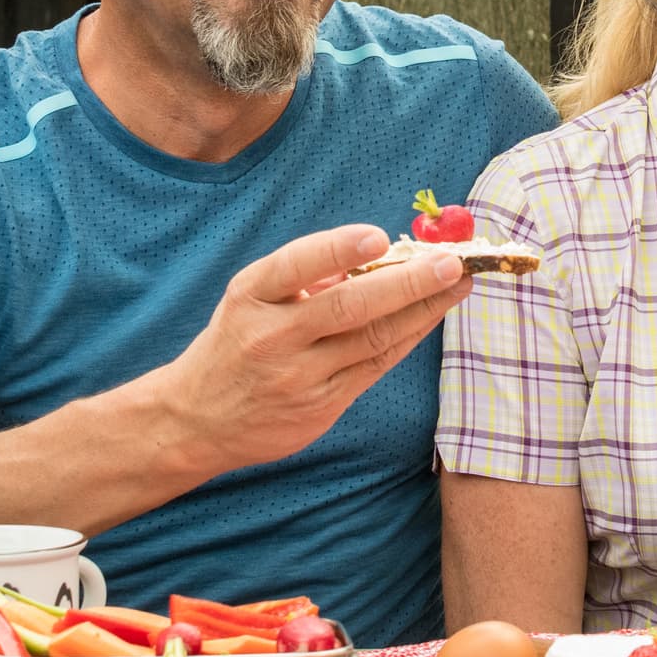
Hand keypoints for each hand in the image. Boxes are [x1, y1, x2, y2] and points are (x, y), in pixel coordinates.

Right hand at [140, 224, 467, 484]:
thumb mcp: (252, 299)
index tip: (379, 237)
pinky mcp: (321, 407)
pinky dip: (409, 337)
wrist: (197, 419)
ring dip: (423, 309)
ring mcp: (298, 377)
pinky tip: (432, 316)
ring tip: (459, 283)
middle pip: (349, 307)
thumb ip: (306, 276)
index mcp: (251, 297)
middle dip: (408, 283)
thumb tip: (382, 251)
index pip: (295, 266)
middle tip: (453, 262)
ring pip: (373, 339)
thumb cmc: (238, 342)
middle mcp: (272, 336)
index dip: (338, 250)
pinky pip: (376, 366)